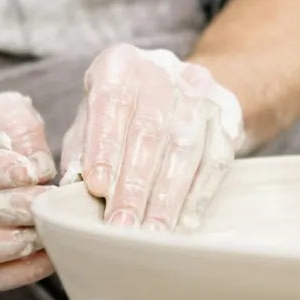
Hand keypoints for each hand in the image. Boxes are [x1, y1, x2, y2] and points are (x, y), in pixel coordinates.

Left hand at [61, 44, 244, 230]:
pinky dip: (200, 194)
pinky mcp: (227, 113)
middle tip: (122, 226)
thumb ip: (81, 148)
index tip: (97, 188)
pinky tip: (184, 223)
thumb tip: (71, 189)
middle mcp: (161, 70)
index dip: (104, 146)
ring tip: (151, 234)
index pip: (111, 103)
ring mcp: (199, 90)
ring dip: (167, 197)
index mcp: (119, 64)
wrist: (180, 89)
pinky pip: (216, 158)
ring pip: (185, 148)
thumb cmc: (122, 112)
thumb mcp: (92, 119)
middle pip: (150, 131)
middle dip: (135, 185)